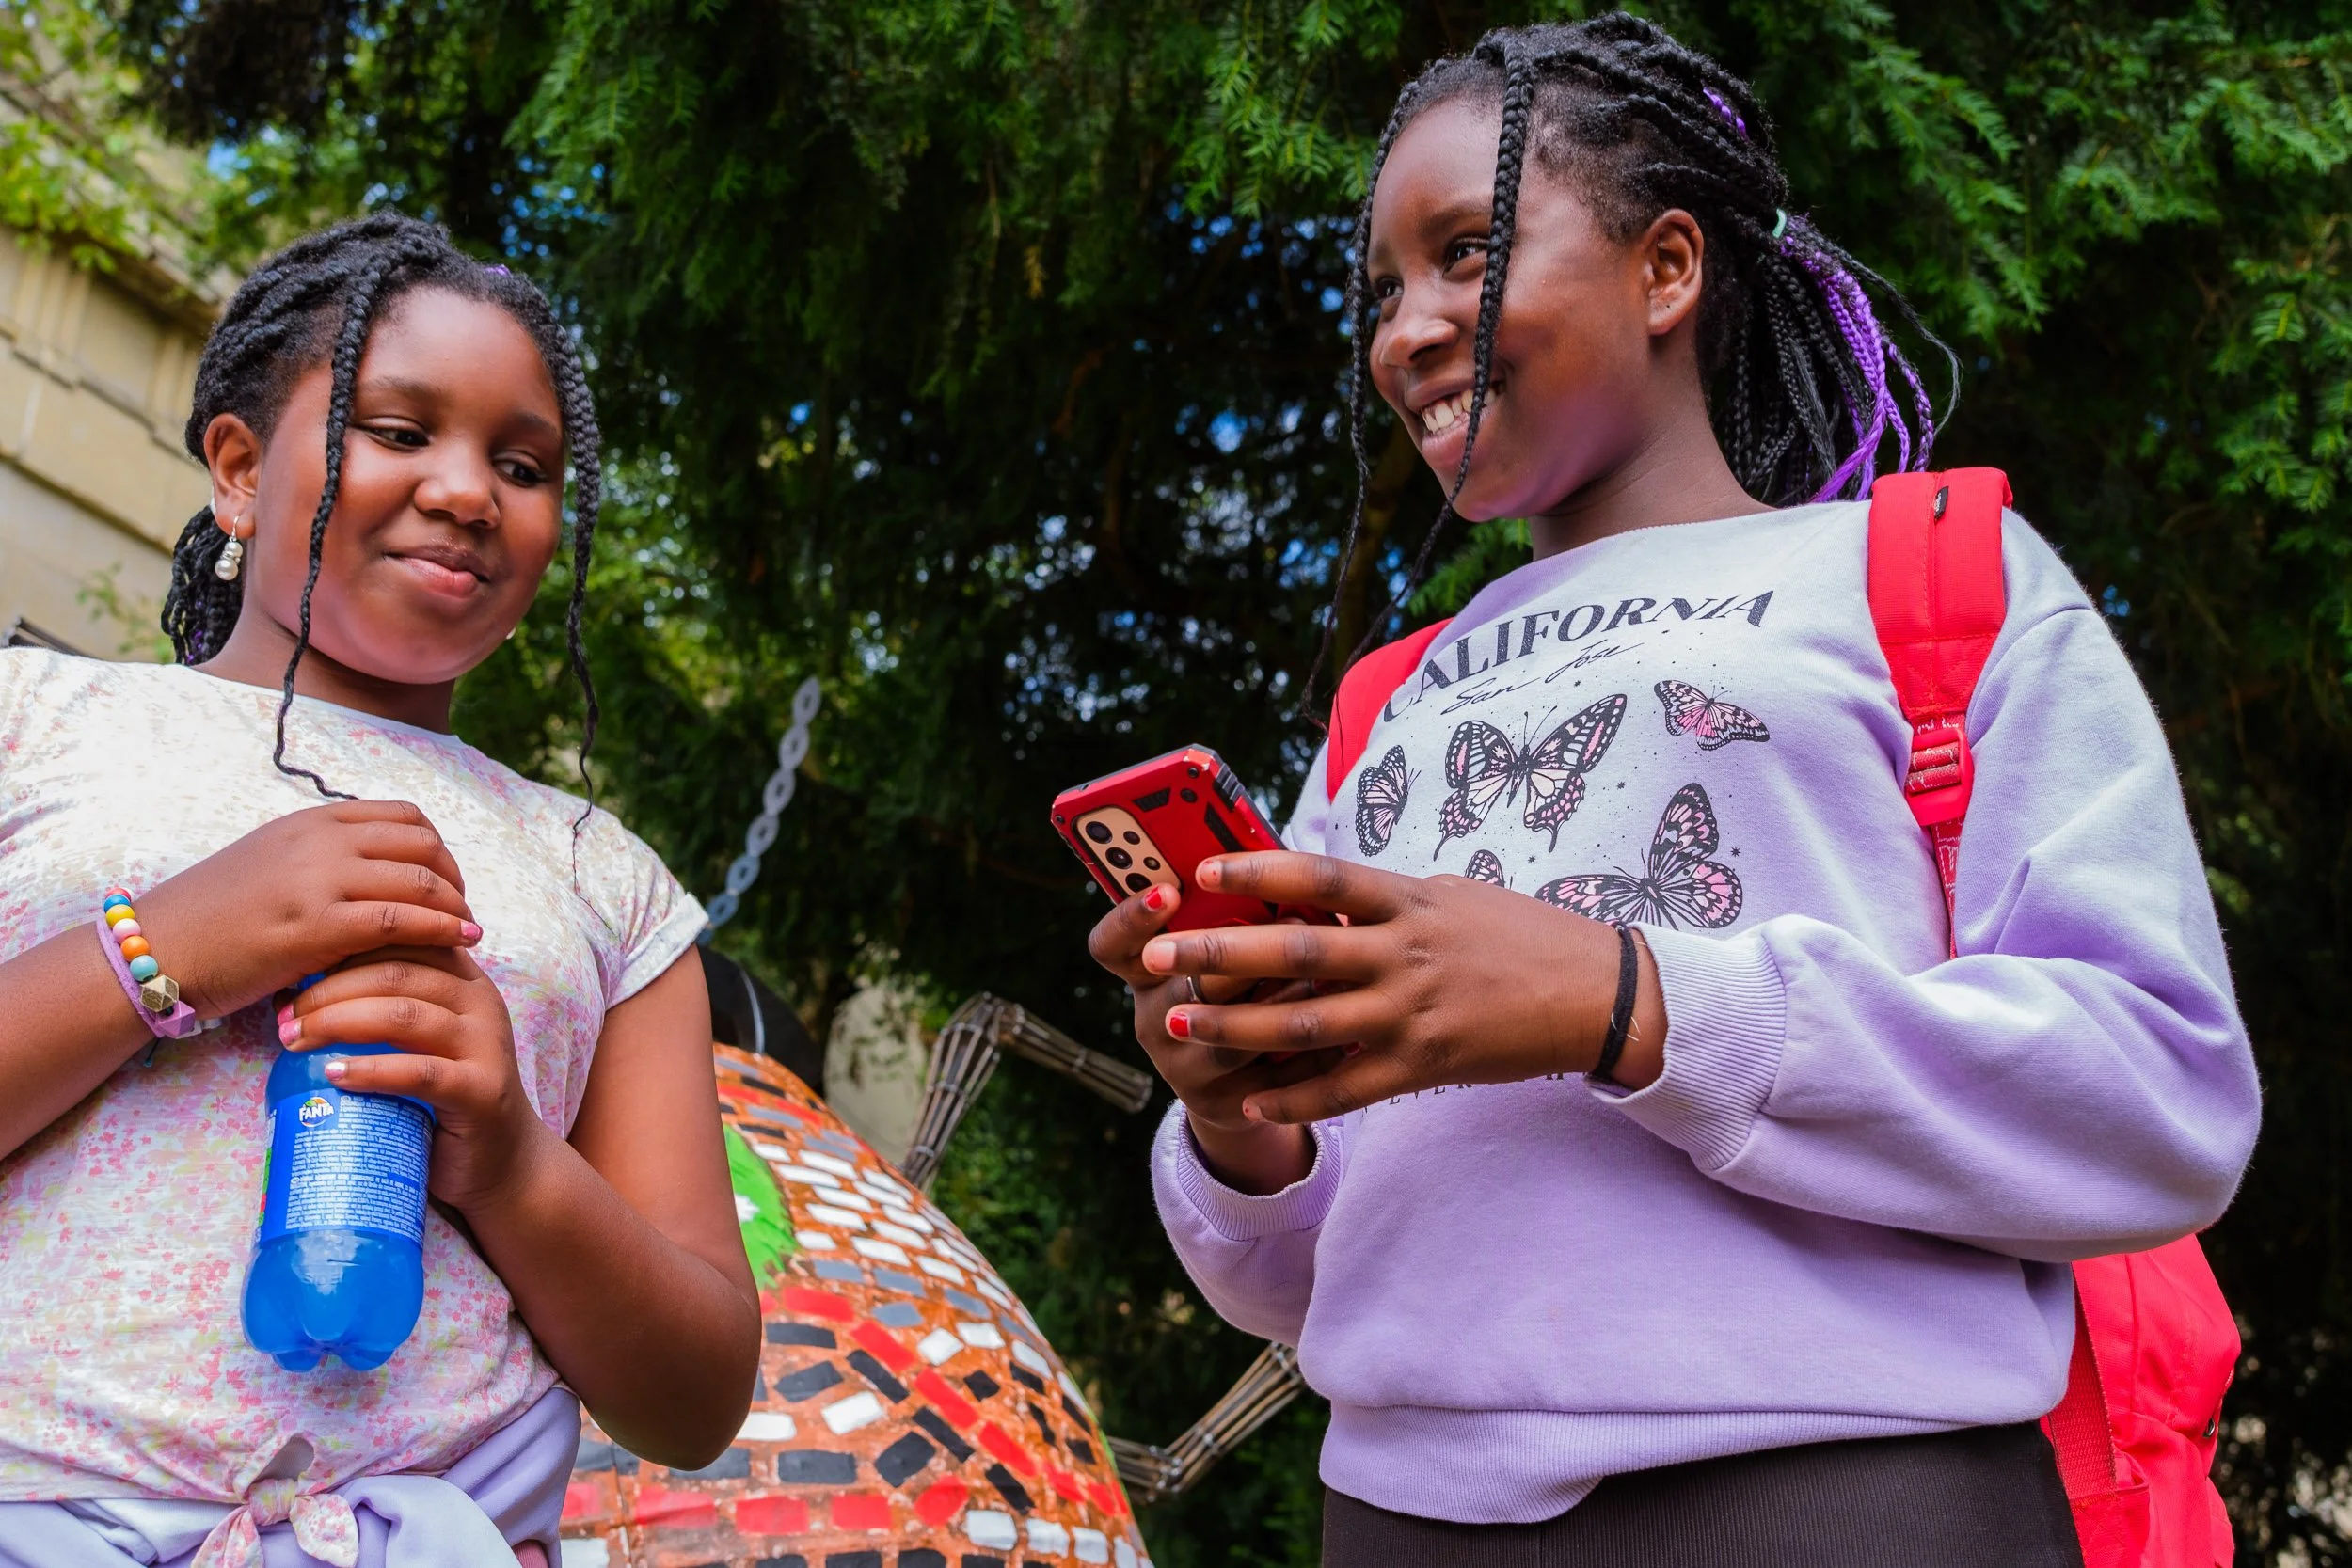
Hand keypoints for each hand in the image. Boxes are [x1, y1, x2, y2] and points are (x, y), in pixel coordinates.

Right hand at [135, 801, 480, 1020]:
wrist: (157, 949)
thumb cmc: (213, 917)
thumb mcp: (272, 864)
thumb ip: (322, 858)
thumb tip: (379, 871)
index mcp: (311, 821)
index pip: (403, 816)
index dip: (439, 848)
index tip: (448, 880)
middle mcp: (319, 841)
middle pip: (422, 844)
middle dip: (455, 877)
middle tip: (463, 909)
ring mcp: (318, 880)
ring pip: (419, 880)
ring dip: (456, 907)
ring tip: (469, 930)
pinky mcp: (315, 926)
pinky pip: (399, 921)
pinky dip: (441, 931)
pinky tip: (460, 945)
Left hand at [279, 946, 548, 1212]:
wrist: (501, 1161)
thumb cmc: (443, 1098)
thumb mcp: (420, 1039)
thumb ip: (385, 1007)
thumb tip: (295, 992)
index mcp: (465, 980)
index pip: (401, 942)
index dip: (343, 951)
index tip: (293, 975)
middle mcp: (481, 1003)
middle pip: (396, 974)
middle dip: (329, 990)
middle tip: (284, 1018)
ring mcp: (485, 1046)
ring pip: (405, 1015)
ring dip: (339, 1023)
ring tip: (296, 1041)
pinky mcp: (482, 1091)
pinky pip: (420, 1072)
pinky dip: (372, 1070)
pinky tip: (335, 1074)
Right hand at [1086, 883, 1337, 1193]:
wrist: (1249, 1083)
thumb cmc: (1246, 986)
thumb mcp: (1228, 949)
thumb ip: (1239, 912)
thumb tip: (1278, 865)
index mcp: (1145, 972)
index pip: (1111, 944)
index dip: (1132, 917)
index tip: (1170, 891)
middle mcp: (1152, 1021)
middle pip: (1186, 984)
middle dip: (1244, 954)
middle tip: (1297, 924)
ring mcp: (1181, 1068)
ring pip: (1229, 1033)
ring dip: (1284, 998)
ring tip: (1327, 975)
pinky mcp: (1221, 1105)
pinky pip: (1270, 1075)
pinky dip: (1312, 1048)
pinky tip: (1345, 1024)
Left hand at [1135, 851, 1666, 1124]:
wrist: (1595, 995)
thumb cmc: (1520, 936)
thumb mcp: (1450, 896)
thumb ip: (1385, 898)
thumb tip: (1321, 891)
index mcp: (1408, 901)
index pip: (1320, 878)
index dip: (1257, 872)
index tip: (1202, 872)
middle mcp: (1404, 952)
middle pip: (1296, 950)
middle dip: (1219, 954)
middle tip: (1157, 955)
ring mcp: (1413, 1011)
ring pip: (1307, 1022)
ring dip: (1236, 1027)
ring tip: (1179, 1026)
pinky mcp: (1425, 1063)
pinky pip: (1347, 1086)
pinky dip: (1297, 1098)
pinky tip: (1252, 1102)